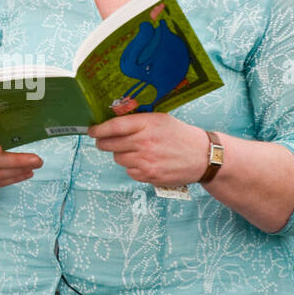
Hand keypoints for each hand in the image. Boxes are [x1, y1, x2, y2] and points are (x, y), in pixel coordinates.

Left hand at [88, 114, 207, 186]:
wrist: (202, 156)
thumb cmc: (179, 135)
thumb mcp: (160, 119)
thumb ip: (137, 120)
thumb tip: (110, 123)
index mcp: (147, 124)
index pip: (113, 127)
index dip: (98, 130)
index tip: (91, 131)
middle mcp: (144, 142)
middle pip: (110, 144)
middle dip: (103, 143)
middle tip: (103, 141)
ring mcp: (145, 160)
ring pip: (118, 158)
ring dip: (121, 155)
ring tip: (135, 151)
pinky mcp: (148, 175)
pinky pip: (129, 171)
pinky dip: (133, 167)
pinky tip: (145, 162)